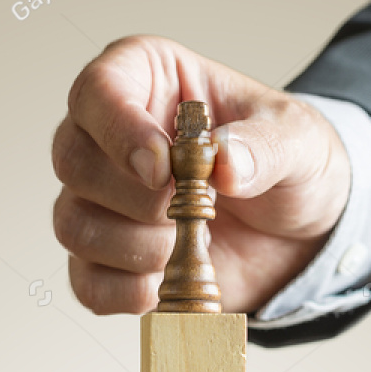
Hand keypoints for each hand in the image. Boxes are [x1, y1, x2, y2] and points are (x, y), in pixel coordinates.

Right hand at [52, 35, 350, 315]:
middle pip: (71, 161)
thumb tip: (224, 162)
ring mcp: (101, 201)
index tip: (162, 167)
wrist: (297, 233)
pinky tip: (171, 280)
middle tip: (194, 209)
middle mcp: (108, 136)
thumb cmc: (285, 164)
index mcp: (146, 80)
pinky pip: (87, 283)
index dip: (119, 131)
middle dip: (135, 198)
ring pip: (72, 224)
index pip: (97, 92)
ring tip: (190, 244)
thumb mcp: (298, 141)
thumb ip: (266, 145)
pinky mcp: (107, 260)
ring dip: (136, 247)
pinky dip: (129, 292)